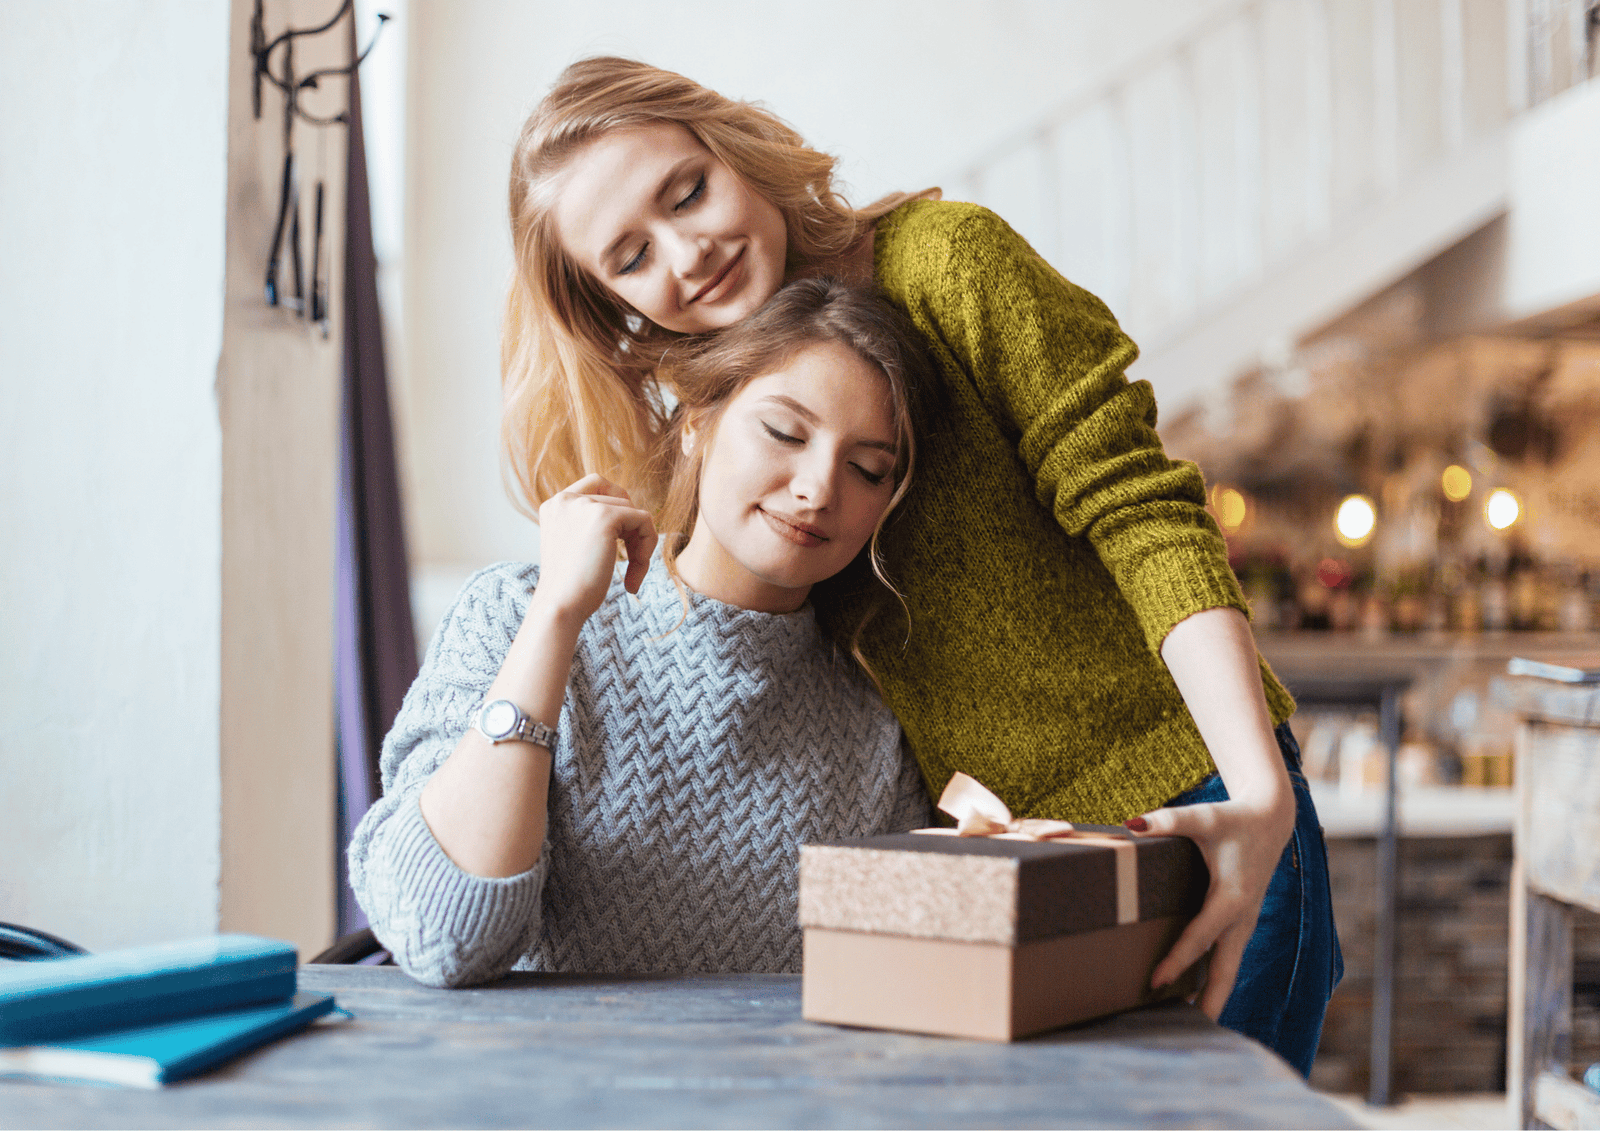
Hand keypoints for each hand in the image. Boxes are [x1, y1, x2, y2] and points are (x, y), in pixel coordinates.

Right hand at [533, 474, 656, 623]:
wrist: (560, 606)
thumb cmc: (570, 588)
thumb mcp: (575, 546)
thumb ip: (591, 525)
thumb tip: (633, 514)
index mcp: (555, 505)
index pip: (597, 484)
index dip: (618, 507)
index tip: (621, 540)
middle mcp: (566, 499)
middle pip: (620, 497)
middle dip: (632, 530)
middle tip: (631, 561)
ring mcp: (584, 505)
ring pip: (634, 512)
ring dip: (641, 544)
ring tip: (632, 576)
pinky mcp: (604, 517)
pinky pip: (644, 521)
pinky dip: (647, 548)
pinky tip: (635, 576)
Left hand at [1125, 794, 1293, 1018]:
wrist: (1271, 819)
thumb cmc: (1234, 819)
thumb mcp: (1203, 816)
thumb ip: (1168, 821)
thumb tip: (1131, 825)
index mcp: (1232, 897)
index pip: (1201, 937)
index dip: (1177, 960)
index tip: (1155, 982)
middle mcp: (1242, 918)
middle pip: (1224, 970)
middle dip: (1207, 1002)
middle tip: (1183, 1030)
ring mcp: (1244, 924)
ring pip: (1228, 969)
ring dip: (1211, 996)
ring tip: (1184, 1023)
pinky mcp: (1241, 923)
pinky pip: (1226, 958)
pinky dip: (1213, 980)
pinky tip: (1192, 995)